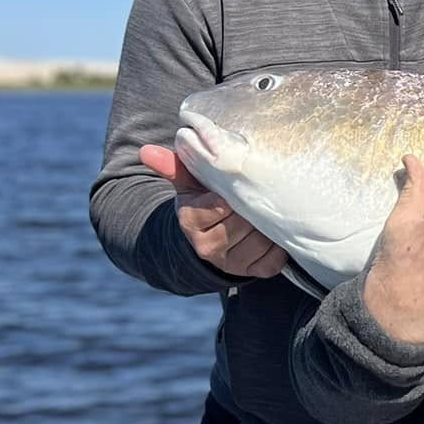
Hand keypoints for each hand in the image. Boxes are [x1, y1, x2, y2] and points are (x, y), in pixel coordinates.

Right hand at [140, 143, 286, 279]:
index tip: (236, 186)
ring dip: (268, 226)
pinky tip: (270, 235)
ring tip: (263, 214)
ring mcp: (230, 263)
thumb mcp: (187, 184)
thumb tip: (146, 152)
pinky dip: (277, 248)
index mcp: (191, 220)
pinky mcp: (251, 272)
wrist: (207, 238)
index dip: (231, 195)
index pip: (220, 205)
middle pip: (244, 222)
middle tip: (256, 196)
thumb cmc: (202, 201)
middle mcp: (208, 246)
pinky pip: (272, 260)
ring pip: (261, 240)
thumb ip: (174, 166)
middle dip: (252, 207)